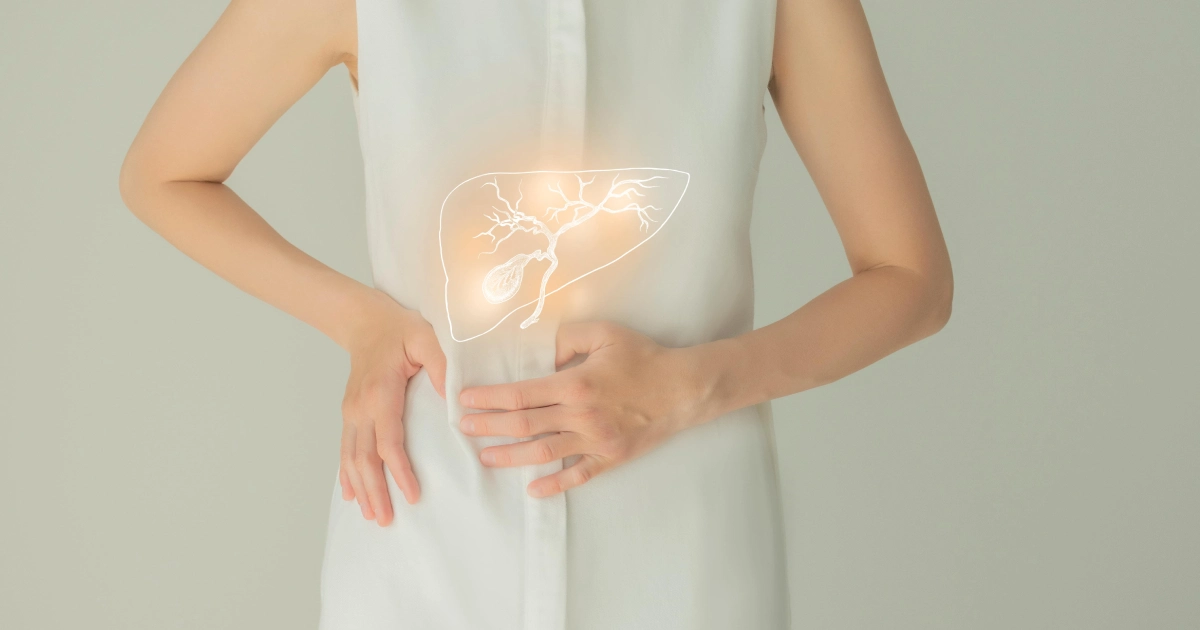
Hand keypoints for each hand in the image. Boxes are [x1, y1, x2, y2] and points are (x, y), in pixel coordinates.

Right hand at [339, 290, 445, 524]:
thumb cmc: (399, 327)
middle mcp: (360, 407)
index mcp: (380, 393)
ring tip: (372, 516)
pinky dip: (347, 474)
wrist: (362, 319)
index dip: (399, 471)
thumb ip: (441, 365)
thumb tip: (456, 396)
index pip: (388, 441)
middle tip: (386, 520)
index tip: (412, 495)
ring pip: (351, 458)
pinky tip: (352, 494)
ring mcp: (351, 412)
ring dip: (361, 488)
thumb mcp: (426, 337)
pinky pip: (345, 449)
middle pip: (364, 458)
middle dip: (375, 491)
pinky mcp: (350, 413)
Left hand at [458, 321, 715, 497]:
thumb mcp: (604, 333)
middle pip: (524, 426)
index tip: (466, 399)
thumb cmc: (644, 357)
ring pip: (543, 453)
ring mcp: (596, 441)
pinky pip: (577, 476)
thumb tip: (538, 349)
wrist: (684, 389)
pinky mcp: (610, 457)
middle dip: (489, 427)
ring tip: (485, 456)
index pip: (521, 394)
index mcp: (576, 384)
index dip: (490, 399)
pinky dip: (554, 484)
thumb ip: (566, 338)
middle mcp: (582, 416)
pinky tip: (532, 488)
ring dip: (510, 456)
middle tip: (463, 427)